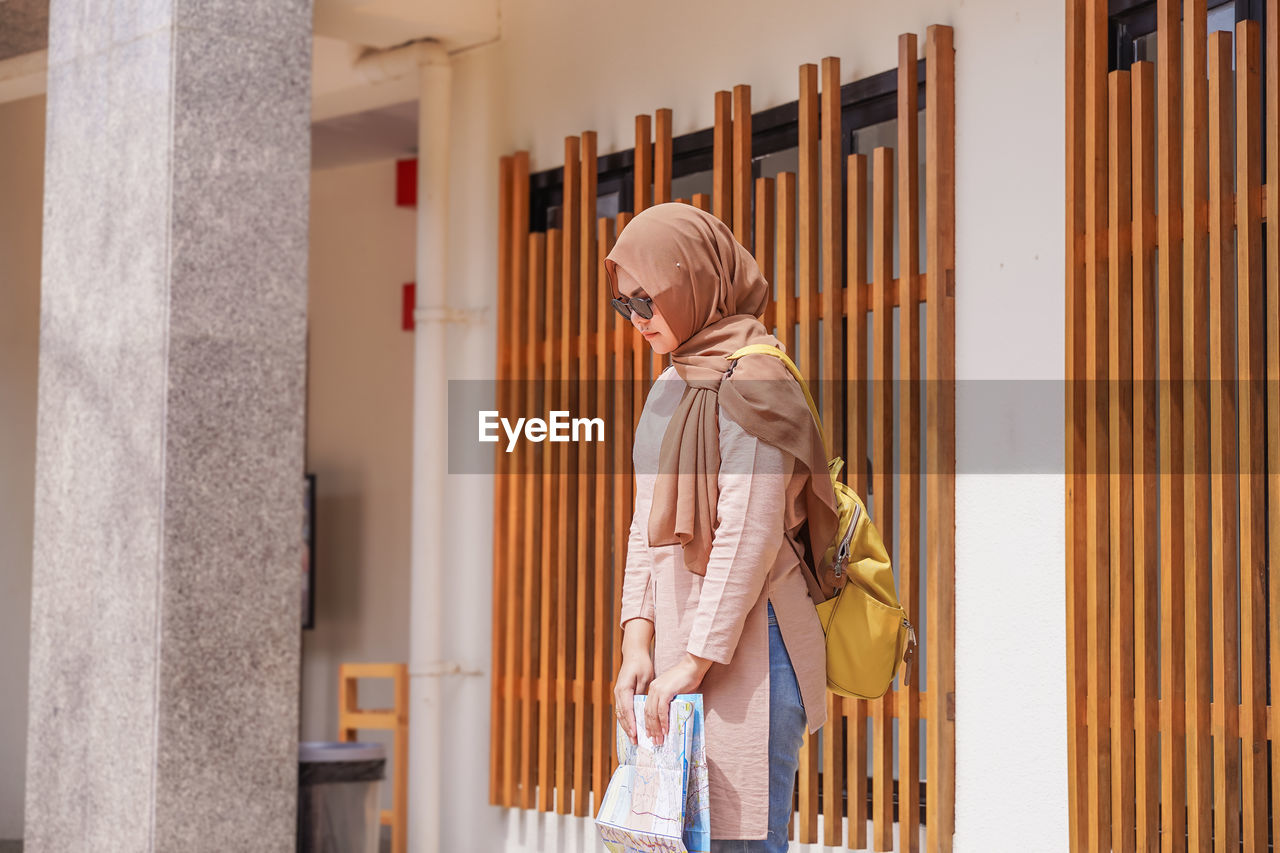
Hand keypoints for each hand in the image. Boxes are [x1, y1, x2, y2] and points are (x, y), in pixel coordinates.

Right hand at [614, 620, 655, 744]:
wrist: (634, 653)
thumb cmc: (642, 664)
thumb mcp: (645, 677)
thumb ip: (642, 692)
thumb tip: (643, 707)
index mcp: (624, 689)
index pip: (627, 709)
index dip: (631, 723)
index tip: (636, 734)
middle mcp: (618, 692)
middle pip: (622, 714)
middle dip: (628, 728)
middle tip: (635, 741)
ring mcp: (618, 693)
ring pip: (620, 714)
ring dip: (626, 726)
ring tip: (633, 738)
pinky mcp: (621, 694)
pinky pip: (622, 710)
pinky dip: (626, 720)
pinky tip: (631, 727)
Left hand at [643, 653, 711, 746]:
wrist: (692, 667)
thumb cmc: (686, 679)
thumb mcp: (674, 691)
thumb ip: (669, 702)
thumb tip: (669, 717)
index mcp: (653, 689)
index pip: (647, 709)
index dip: (647, 723)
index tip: (649, 734)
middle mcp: (653, 689)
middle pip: (648, 713)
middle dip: (650, 729)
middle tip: (654, 741)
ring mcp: (658, 690)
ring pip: (653, 714)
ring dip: (656, 728)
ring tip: (659, 739)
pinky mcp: (665, 692)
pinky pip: (662, 710)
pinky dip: (663, 722)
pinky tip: (665, 730)